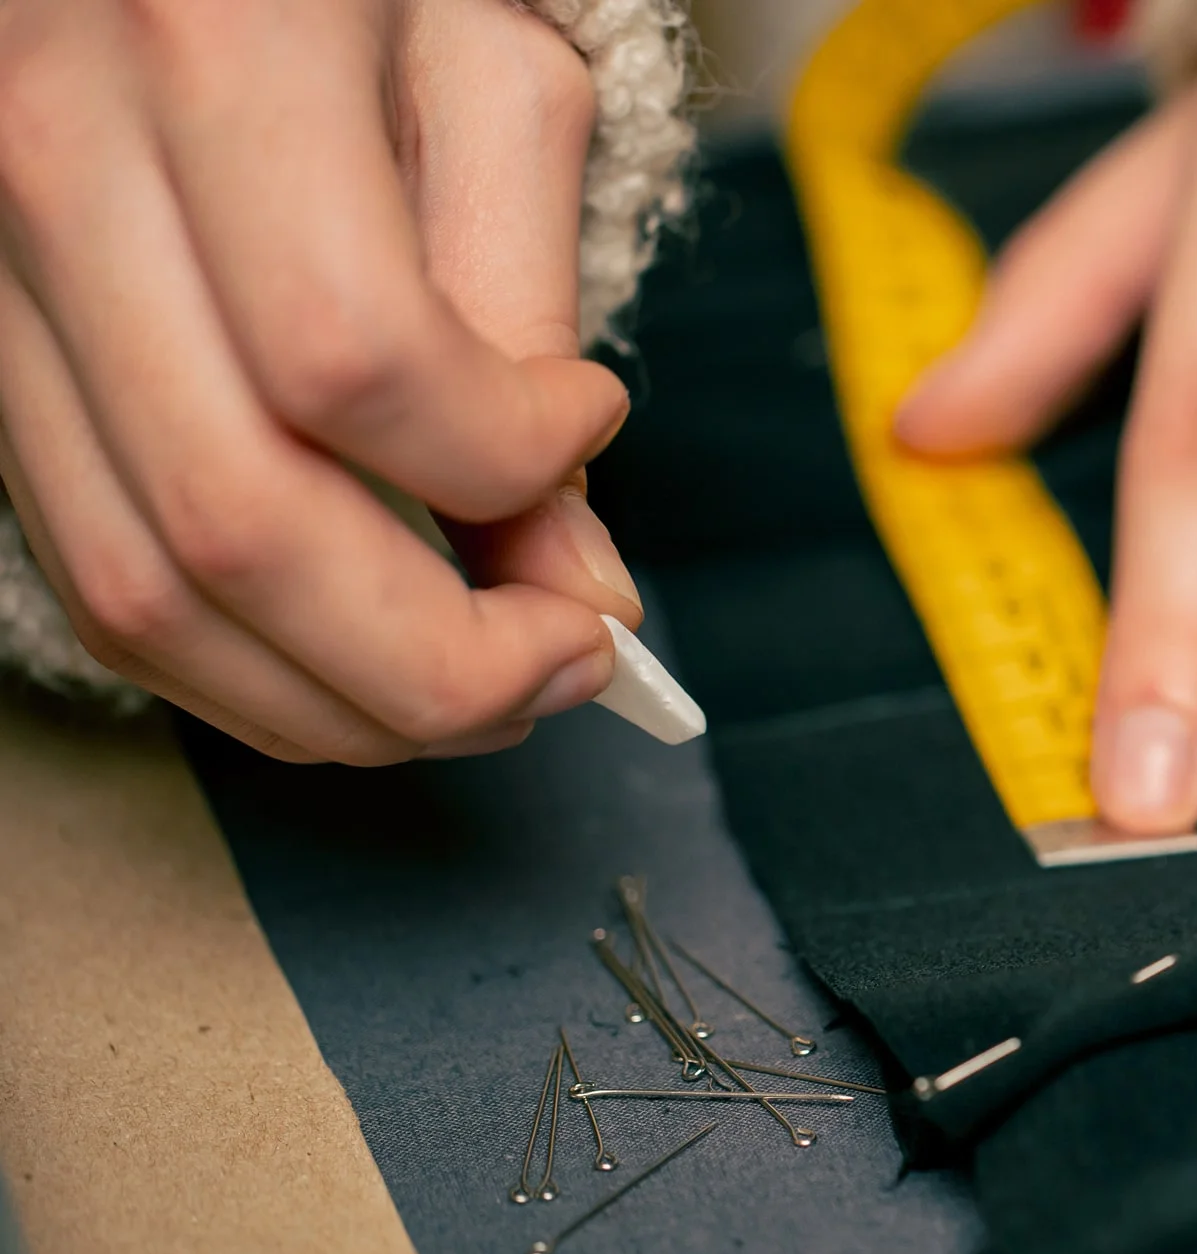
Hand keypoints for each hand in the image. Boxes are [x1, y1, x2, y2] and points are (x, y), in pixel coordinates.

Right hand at [0, 0, 641, 762]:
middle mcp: (56, 163)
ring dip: (336, 698)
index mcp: (218, 57)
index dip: (506, 457)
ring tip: (482, 689)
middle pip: (238, 522)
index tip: (592, 428)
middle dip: (436, 661)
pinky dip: (238, 659)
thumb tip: (575, 572)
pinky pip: (88, 563)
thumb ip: (536, 316)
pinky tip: (354, 653)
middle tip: (567, 664)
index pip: (355, 358)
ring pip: (140, 587)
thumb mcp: (489, 78)